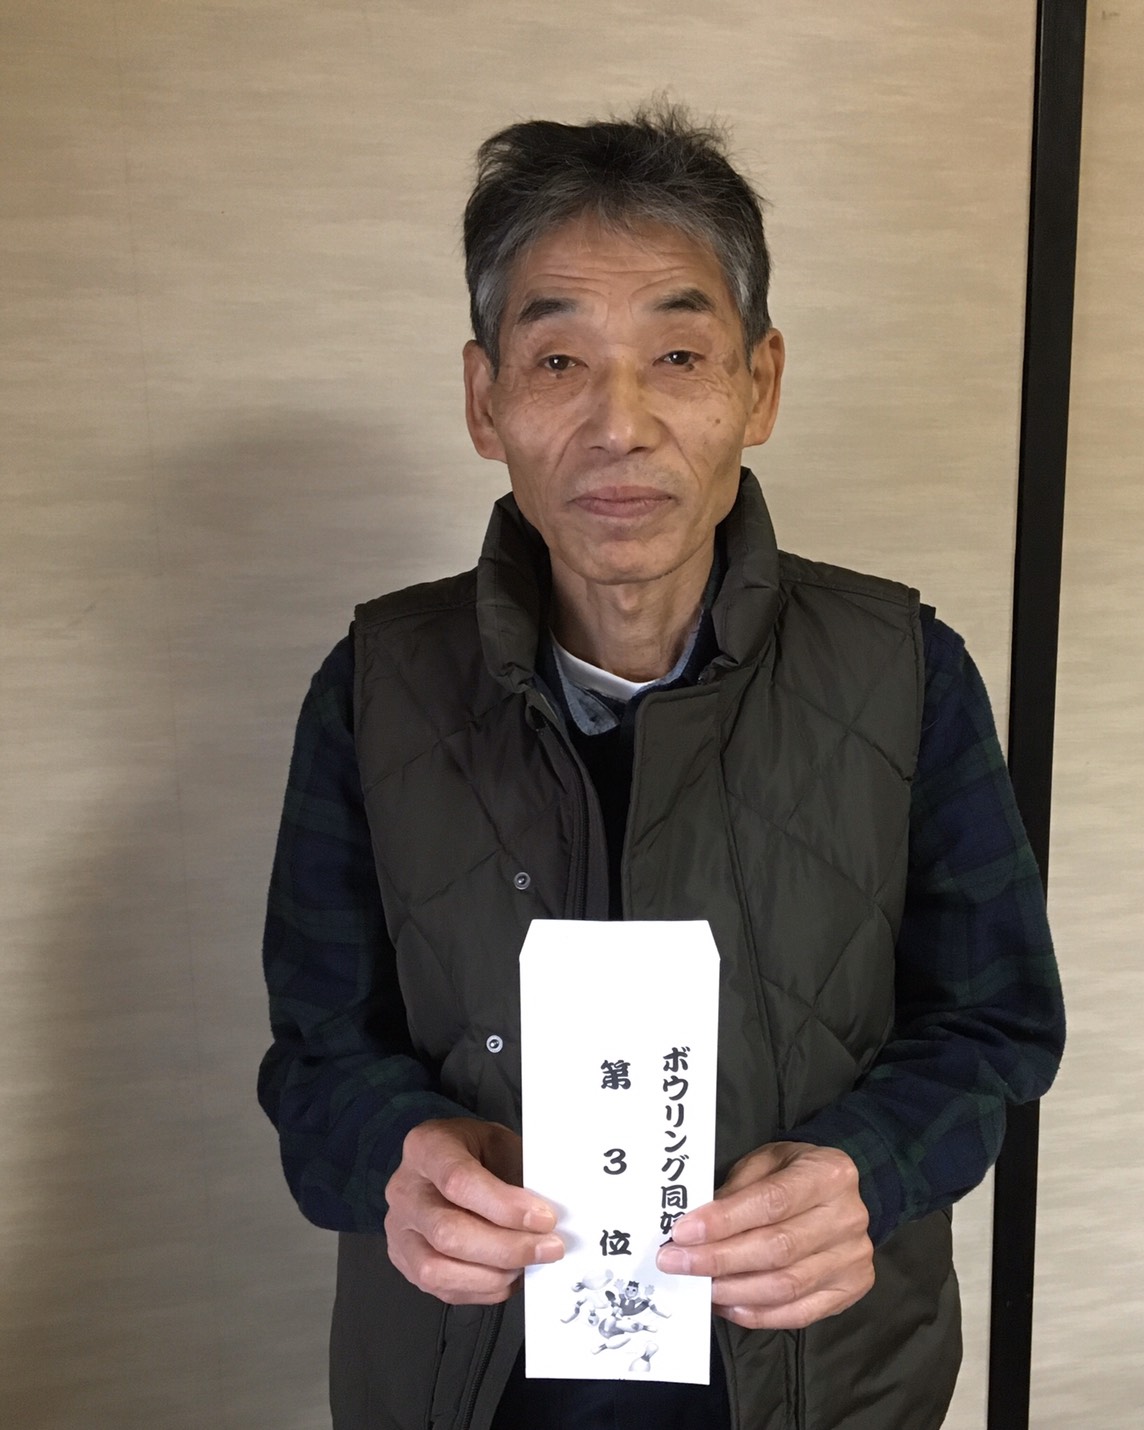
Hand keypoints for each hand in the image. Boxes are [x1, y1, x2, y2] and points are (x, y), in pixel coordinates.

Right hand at [385, 1117, 563, 1304]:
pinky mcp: (406, 1263)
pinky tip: (508, 1275)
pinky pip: (442, 1291)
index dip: (505, 1206)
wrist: (445, 1163)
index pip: (459, 1181)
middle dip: (506, 1248)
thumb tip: (553, 1213)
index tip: (544, 1218)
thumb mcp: (500, 1143)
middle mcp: (405, 1191)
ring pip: (438, 1270)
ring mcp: (400, 1231)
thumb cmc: (475, 1152)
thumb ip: (520, 1174)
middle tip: (548, 1248)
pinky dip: (483, 1290)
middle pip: (448, 1233)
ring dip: (494, 1275)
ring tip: (527, 1264)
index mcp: (426, 1148)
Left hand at [654, 1141, 873, 1330]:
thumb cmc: (795, 1173)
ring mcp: (852, 1258)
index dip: (723, 1221)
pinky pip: (799, 1313)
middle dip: (718, 1259)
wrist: (844, 1193)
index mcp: (827, 1174)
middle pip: (776, 1249)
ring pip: (785, 1286)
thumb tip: (694, 1227)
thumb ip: (736, 1189)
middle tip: (676, 1263)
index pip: (770, 1202)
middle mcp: (847, 1217)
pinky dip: (758, 1314)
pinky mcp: (851, 1289)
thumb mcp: (766, 1160)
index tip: (683, 1233)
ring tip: (698, 1285)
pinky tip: (727, 1305)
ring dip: (733, 1291)